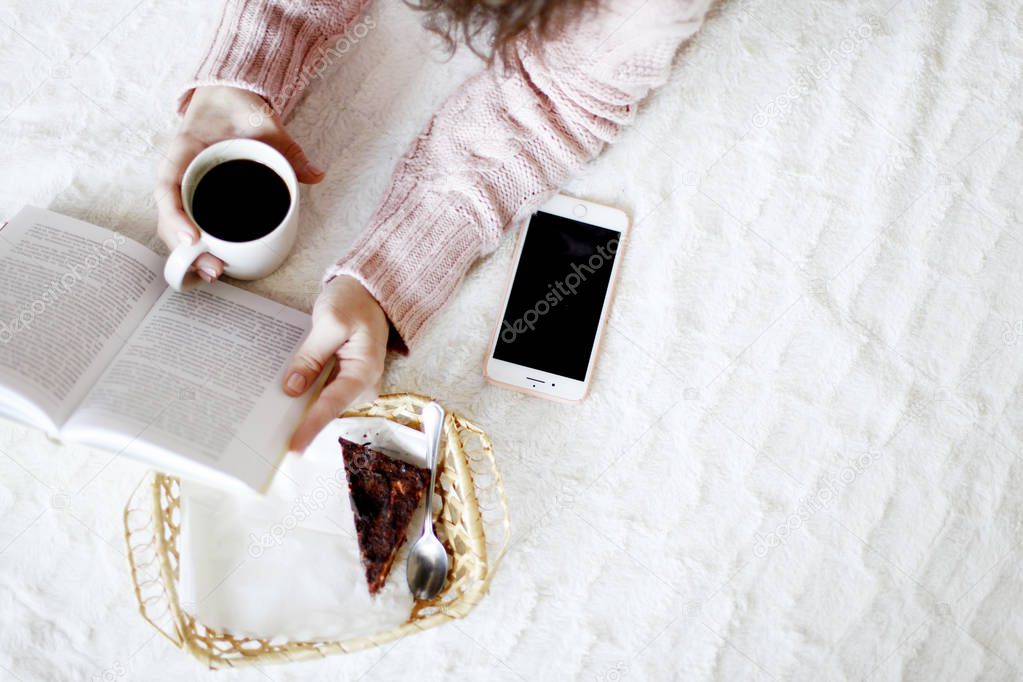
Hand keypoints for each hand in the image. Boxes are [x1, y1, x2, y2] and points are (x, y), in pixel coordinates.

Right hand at [154, 86, 324, 282]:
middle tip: (213, 269)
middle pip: (169, 215)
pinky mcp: (196, 195)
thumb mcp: (263, 122)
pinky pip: (189, 222)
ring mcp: (184, 186)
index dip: (174, 214)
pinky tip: (210, 264)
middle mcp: (178, 172)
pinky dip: (196, 245)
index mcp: (183, 149)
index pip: (167, 185)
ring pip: (176, 224)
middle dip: (184, 248)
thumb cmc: (237, 108)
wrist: (226, 97)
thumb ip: (288, 147)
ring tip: (213, 274)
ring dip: (189, 253)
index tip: (191, 238)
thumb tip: (317, 174)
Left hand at [284, 275, 389, 451]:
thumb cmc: (354, 302)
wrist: (369, 292)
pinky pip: (322, 392)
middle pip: (326, 409)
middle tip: (267, 429)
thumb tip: (292, 388)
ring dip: (299, 407)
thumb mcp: (330, 322)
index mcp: (364, 372)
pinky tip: (284, 395)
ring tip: (269, 415)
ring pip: (322, 403)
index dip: (311, 426)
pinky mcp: (345, 379)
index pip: (333, 405)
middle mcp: (363, 385)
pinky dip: (305, 393)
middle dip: (300, 419)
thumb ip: (311, 356)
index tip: (293, 446)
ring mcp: (354, 384)